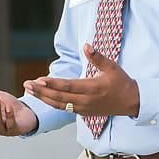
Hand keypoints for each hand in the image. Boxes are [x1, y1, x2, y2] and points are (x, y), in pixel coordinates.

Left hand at [23, 43, 139, 116]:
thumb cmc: (122, 82)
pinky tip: (41, 97)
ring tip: (29, 90)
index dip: (53, 83)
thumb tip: (86, 45)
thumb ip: (97, 57)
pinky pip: (63, 108)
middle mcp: (86, 101)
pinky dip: (50, 103)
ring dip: (43, 98)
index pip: (68, 86)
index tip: (39, 79)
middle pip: (59, 97)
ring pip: (59, 105)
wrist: (132, 102)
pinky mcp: (82, 113)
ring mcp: (84, 109)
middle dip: (41, 91)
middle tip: (27, 84)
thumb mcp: (112, 67)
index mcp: (93, 88)